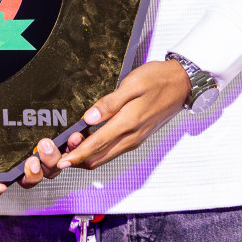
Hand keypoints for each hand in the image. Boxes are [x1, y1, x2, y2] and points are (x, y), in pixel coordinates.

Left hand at [0, 59, 190, 196]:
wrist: (182, 84)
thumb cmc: (158, 80)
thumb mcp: (132, 85)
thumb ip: (110, 103)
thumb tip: (89, 118)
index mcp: (128, 123)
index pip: (96, 145)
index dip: (76, 155)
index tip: (60, 161)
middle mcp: (131, 136)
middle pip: (99, 157)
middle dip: (78, 160)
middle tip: (59, 155)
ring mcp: (135, 138)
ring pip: (106, 156)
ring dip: (88, 156)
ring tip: (70, 149)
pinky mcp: (138, 136)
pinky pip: (114, 150)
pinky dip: (100, 151)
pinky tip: (90, 143)